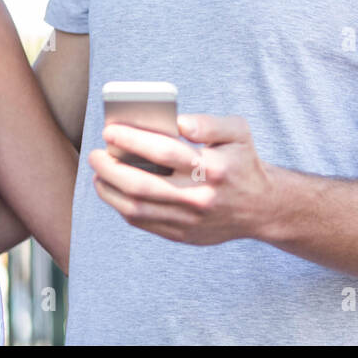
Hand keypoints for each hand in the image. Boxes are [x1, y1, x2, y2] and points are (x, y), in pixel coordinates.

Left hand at [88, 113, 274, 245]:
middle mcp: (199, 197)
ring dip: (110, 191)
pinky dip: (123, 207)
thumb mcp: (238, 132)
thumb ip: (208, 122)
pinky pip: (143, 223)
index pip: (164, 152)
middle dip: (111, 168)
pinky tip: (115, 191)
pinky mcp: (183, 236)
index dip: (132, 140)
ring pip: (137, 209)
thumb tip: (178, 121)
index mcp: (213, 168)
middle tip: (96, 154)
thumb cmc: (243, 162)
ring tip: (99, 173)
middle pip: (142, 185)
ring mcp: (190, 220)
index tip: (109, 131)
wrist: (261, 208)